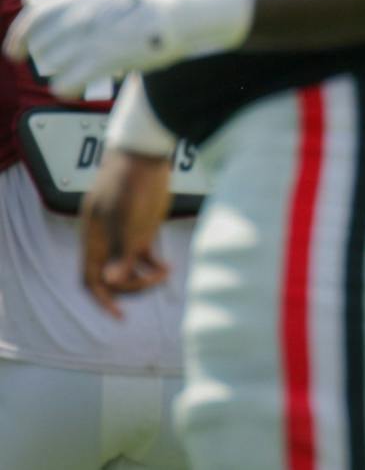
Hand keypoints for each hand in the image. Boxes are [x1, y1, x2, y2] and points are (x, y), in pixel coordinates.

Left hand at [3, 0, 253, 95]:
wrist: (181, 11)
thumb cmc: (146, 0)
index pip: (34, 16)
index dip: (19, 37)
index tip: (14, 52)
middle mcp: (81, 13)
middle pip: (41, 43)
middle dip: (44, 57)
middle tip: (57, 63)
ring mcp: (92, 35)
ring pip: (51, 64)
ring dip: (59, 71)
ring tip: (74, 73)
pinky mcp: (105, 58)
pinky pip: (66, 83)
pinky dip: (66, 88)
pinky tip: (74, 89)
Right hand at [80, 149, 172, 317]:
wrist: (145, 153)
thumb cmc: (132, 184)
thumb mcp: (128, 219)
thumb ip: (122, 251)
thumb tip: (111, 280)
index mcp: (94, 240)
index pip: (90, 279)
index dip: (103, 299)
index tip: (119, 315)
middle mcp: (106, 241)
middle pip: (111, 276)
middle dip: (131, 286)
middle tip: (155, 282)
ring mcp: (123, 234)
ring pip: (129, 268)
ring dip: (145, 277)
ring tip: (165, 275)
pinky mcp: (142, 226)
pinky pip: (143, 255)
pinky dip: (153, 265)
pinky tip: (168, 269)